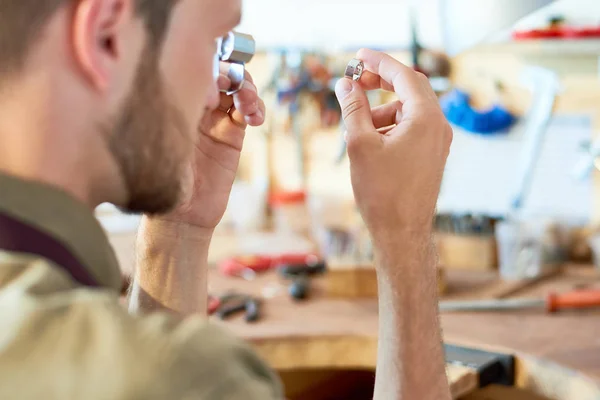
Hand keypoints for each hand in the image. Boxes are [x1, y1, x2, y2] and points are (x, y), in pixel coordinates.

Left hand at [163, 65, 265, 229]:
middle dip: (231, 72)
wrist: (181, 216)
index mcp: (171, 101)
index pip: (193, 68)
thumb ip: (183, 111)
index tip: (213, 75)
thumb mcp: (166, 140)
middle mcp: (193, 106)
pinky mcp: (232, 136)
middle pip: (219, 73)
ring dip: (248, 88)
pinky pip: (248, 113)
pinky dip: (257, 108)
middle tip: (231, 83)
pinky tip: (256, 118)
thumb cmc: (163, 178)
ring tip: (248, 100)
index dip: (208, 64)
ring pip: (237, 90)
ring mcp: (214, 120)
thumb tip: (206, 85)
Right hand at [335, 49, 451, 243]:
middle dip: (381, 83)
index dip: (379, 62)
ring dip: (381, 111)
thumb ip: (353, 108)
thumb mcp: (360, 144)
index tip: (359, 55)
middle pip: (410, 89)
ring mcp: (438, 142)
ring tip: (356, 128)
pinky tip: (369, 142)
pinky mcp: (431, 155)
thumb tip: (346, 84)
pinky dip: (390, 127)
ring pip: (408, 111)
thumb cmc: (382, 192)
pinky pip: (411, 129)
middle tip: (355, 81)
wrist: (402, 233)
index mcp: (426, 118)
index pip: (404, 76)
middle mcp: (439, 126)